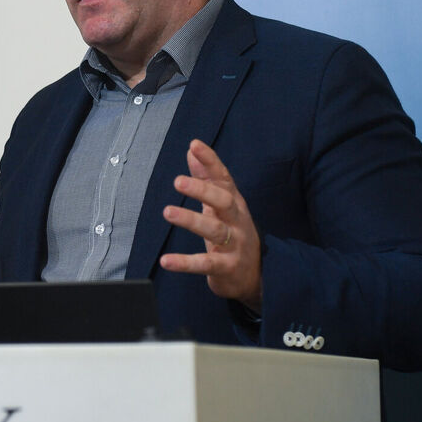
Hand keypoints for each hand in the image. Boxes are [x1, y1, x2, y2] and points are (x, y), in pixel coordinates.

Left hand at [159, 140, 262, 310]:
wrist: (255, 275)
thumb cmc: (233, 234)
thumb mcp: (221, 205)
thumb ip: (207, 178)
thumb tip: (191, 150)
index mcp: (234, 203)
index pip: (224, 178)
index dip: (211, 161)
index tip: (195, 145)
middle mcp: (237, 220)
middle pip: (223, 201)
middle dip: (202, 190)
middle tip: (178, 181)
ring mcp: (234, 244)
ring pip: (214, 230)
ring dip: (191, 220)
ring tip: (168, 212)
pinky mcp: (227, 267)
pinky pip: (205, 264)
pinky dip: (185, 263)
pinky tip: (166, 260)